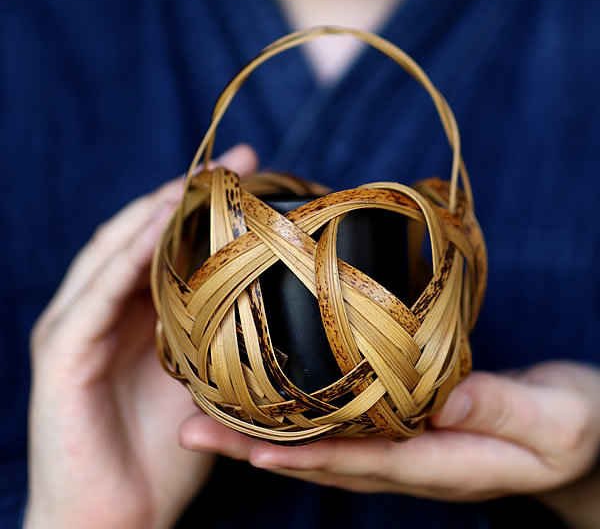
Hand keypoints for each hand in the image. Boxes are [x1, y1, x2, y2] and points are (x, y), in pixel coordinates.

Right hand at [25, 144, 257, 528]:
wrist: (117, 524)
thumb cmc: (164, 458)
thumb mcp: (206, 381)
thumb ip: (224, 336)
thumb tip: (281, 298)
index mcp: (132, 313)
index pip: (163, 240)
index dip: (202, 203)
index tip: (256, 173)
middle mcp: (100, 308)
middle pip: (141, 231)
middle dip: (187, 190)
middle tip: (240, 159)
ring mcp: (75, 325)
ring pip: (116, 248)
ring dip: (159, 207)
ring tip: (203, 178)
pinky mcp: (61, 352)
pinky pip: (99, 292)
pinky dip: (130, 253)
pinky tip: (162, 222)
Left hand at [179, 361, 599, 503]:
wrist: (585, 433)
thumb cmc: (575, 427)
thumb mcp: (552, 420)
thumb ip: (500, 410)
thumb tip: (442, 397)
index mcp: (443, 462)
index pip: (359, 464)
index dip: (299, 457)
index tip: (242, 447)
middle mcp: (413, 459)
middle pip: (323, 457)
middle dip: (255, 446)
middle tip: (189, 427)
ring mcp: (408, 443)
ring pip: (326, 440)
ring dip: (266, 428)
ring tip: (206, 411)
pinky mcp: (410, 420)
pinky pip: (347, 420)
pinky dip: (304, 409)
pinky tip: (274, 391)